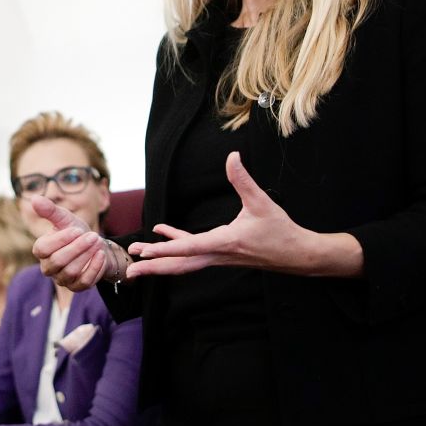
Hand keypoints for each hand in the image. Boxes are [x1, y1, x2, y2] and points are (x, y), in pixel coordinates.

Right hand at [31, 196, 125, 291]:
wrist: (95, 245)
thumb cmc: (76, 231)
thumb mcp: (65, 218)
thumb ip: (50, 211)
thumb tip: (34, 198)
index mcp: (41, 250)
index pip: (43, 249)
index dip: (60, 240)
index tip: (77, 229)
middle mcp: (48, 267)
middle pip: (58, 261)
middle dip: (77, 248)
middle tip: (93, 236)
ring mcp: (62, 279)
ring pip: (71, 272)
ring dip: (87, 256)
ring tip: (98, 242)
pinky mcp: (76, 287)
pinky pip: (84, 282)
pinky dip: (94, 268)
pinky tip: (101, 255)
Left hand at [126, 152, 359, 277]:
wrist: (297, 255)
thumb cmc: (280, 231)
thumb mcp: (262, 203)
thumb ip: (244, 180)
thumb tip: (232, 157)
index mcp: (225, 243)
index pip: (190, 248)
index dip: (166, 249)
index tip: (145, 253)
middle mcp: (217, 254)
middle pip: (180, 265)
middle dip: (154, 267)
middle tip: (129, 269)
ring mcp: (218, 257)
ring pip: (183, 263)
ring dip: (160, 260)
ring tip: (136, 258)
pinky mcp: (220, 254)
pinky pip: (193, 252)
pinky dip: (176, 244)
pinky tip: (161, 232)